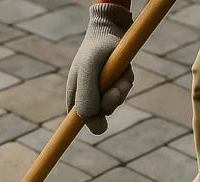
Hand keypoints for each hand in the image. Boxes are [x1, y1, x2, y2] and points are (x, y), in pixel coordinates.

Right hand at [66, 3, 134, 134]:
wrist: (110, 31)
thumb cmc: (94, 50)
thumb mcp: (88, 70)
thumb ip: (86, 94)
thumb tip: (90, 119)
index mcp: (74, 99)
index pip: (75, 124)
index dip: (82, 129)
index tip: (92, 131)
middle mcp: (87, 99)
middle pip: (99, 119)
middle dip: (109, 104)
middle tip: (113, 90)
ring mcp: (102, 94)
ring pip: (114, 105)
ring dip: (119, 89)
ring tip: (116, 71)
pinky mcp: (116, 87)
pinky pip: (124, 92)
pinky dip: (125, 82)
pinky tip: (122, 69)